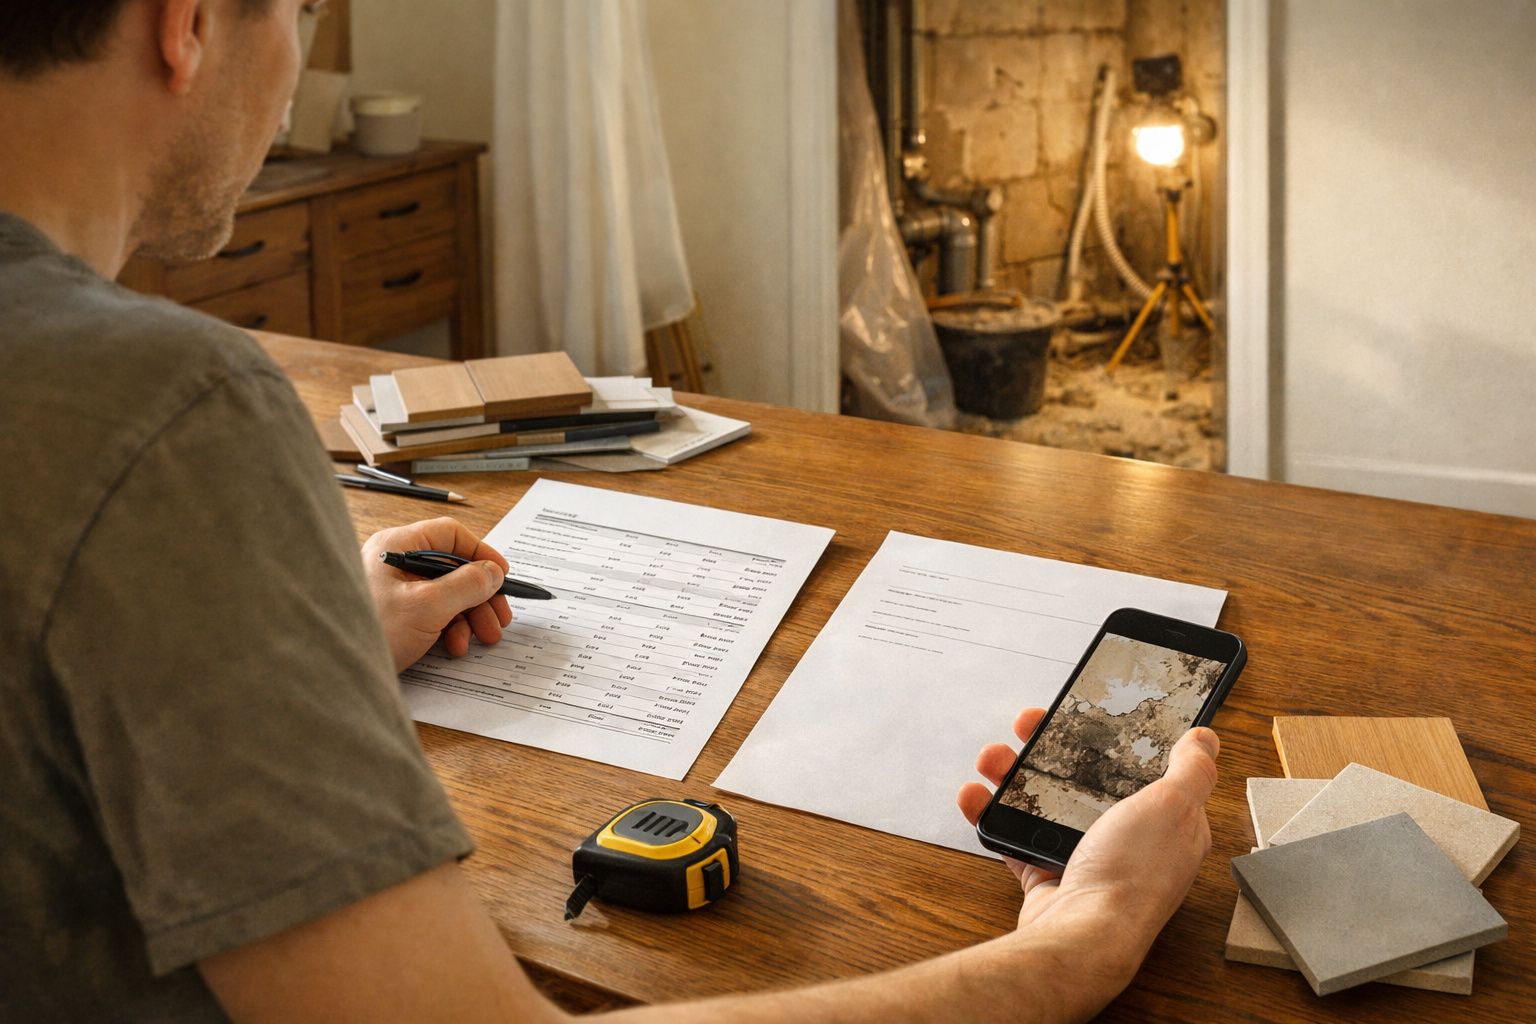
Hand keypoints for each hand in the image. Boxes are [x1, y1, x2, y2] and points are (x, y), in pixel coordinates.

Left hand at [361, 517, 513, 672]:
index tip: (501, 576)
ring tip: (483, 637)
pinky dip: (451, 629)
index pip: (449, 535)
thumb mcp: (426, 607)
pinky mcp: (395, 615)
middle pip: (452, 568)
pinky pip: (433, 613)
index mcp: (397, 547)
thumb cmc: (368, 632)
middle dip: (480, 595)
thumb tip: (492, 573)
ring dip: (470, 616)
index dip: (480, 554)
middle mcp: (395, 563)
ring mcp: (395, 590)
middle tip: (499, 616)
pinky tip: (455, 646)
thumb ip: (466, 586)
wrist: (332, 672)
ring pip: (447, 593)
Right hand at [958, 709, 1218, 1010]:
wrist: (1082, 937)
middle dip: (1052, 747)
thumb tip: (1206, 739)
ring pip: (1046, 802)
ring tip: (992, 757)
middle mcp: (1127, 841)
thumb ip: (1191, 770)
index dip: (1114, 736)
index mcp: (1165, 822)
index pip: (1142, 767)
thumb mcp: (1173, 806)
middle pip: (1086, 778)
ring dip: (1014, 774)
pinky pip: (1016, 836)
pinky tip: (976, 795)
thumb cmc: (1131, 876)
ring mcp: (1085, 858)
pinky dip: (992, 814)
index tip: (1085, 710)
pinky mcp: (1048, 875)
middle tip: (1027, 725)